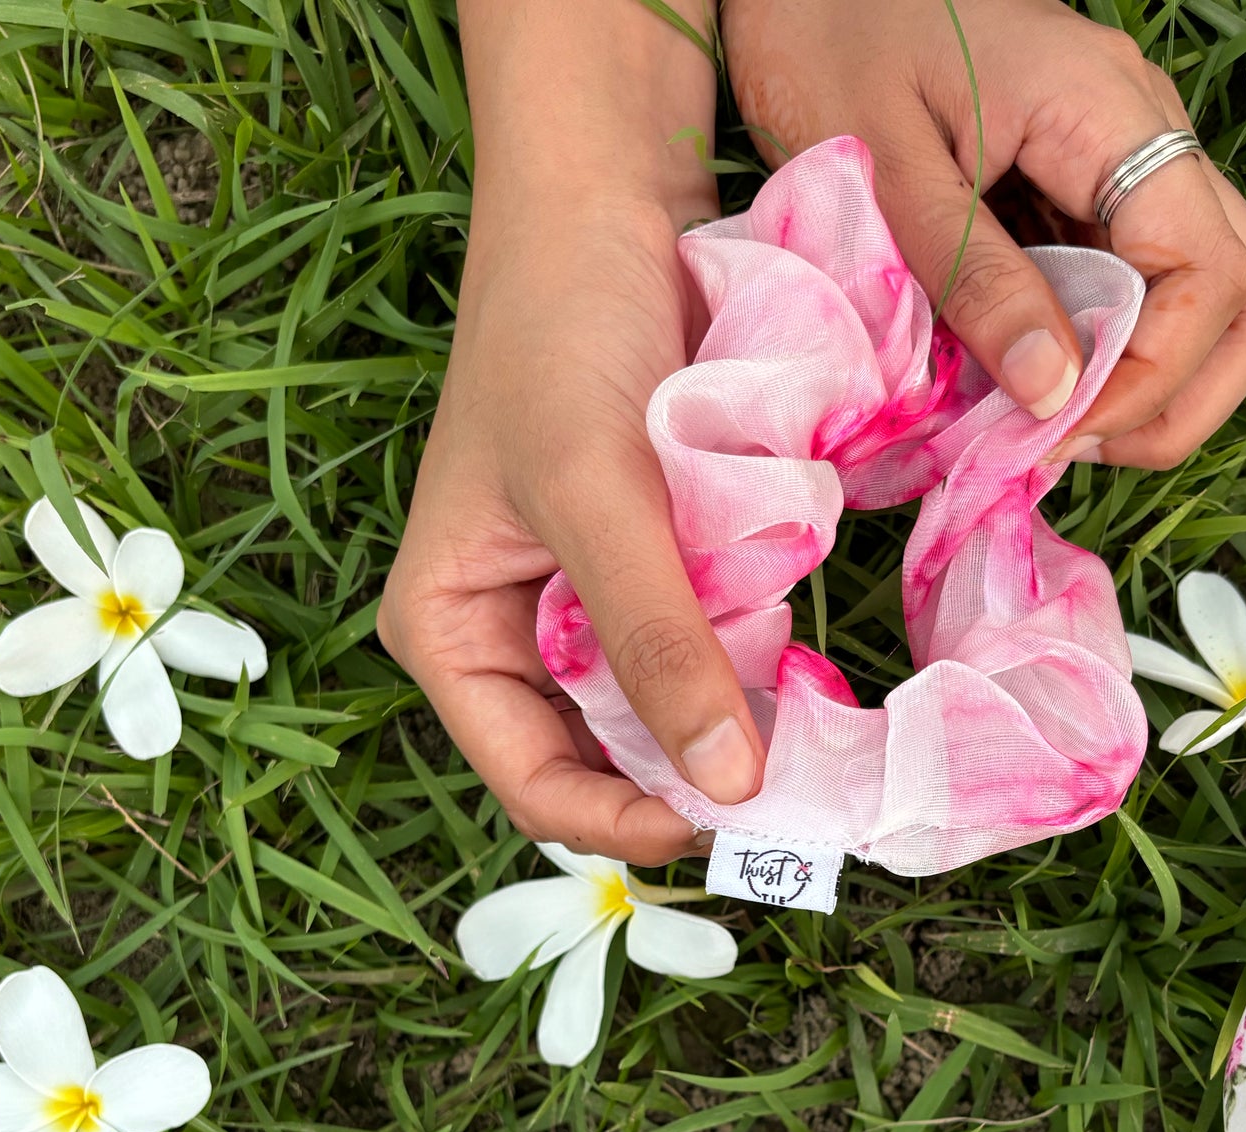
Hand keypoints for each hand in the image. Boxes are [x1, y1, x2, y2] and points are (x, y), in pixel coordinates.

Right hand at [380, 1, 764, 865]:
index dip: (625, 822)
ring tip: (795, 737)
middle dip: (679, 782)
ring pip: (649, 715)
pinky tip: (788, 666)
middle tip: (783, 794)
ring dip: (717, 728)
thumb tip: (727, 786)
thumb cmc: (563, 331)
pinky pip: (689, 652)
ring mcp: (573, 606)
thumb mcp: (602, 495)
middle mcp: (503, 637)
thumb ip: (658, 640)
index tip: (727, 822)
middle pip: (594, 762)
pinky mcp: (638, 569)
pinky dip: (737, 666)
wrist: (603, 195)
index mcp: (450, 632)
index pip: (533, 784)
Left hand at [722, 0, 1245, 468]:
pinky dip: (1107, 354)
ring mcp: (1125, 160)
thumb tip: (1056, 394)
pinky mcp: (1087, 186)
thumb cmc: (830, 44)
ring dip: (1153, 384)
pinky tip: (1030, 384)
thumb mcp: (891, 176)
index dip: (1151, 378)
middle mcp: (1146, 134)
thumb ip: (976, 281)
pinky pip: (1142, 286)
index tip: (1056, 432)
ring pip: (1211, 299)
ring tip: (1054, 427)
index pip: (1210, 275)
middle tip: (1070, 445)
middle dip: (1177, 398)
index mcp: (1111, 115)